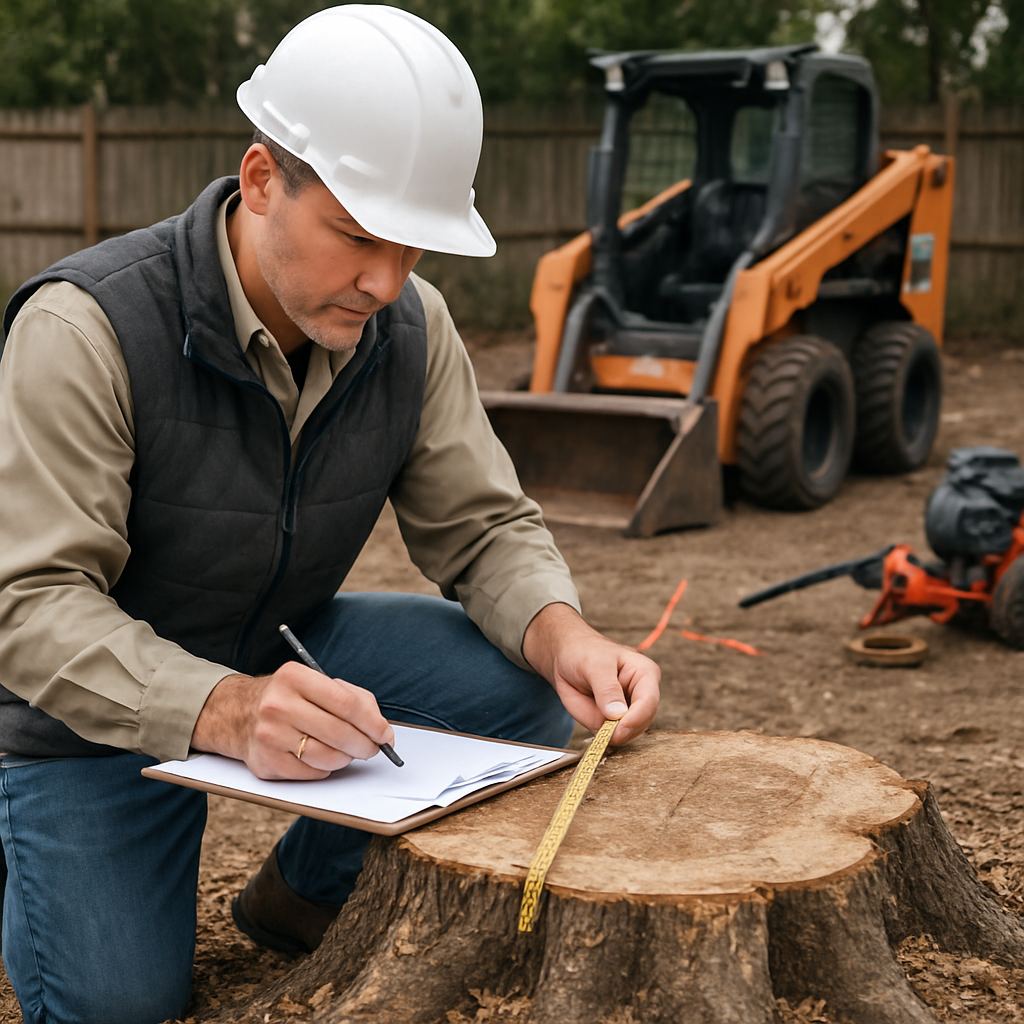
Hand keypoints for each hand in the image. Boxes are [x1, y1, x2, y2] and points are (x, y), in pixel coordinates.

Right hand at [191, 662, 395, 779]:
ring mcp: (269, 735)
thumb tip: (382, 730)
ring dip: (346, 758)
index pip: (345, 703)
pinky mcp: (265, 762)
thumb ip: (353, 699)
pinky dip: (325, 768)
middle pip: (339, 732)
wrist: (237, 714)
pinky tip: (321, 756)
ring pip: (327, 757)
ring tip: (346, 751)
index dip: (372, 722)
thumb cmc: (290, 698)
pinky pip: (311, 773)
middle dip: (365, 745)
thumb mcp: (316, 683)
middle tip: (374, 748)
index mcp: (294, 677)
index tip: (385, 733)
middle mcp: (278, 705)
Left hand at [522, 602, 659, 743]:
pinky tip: (589, 716)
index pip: (648, 702)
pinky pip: (610, 736)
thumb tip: (618, 714)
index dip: (635, 720)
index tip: (617, 731)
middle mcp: (642, 694)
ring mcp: (629, 709)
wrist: (566, 656)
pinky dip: (600, 734)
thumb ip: (606, 689)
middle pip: (641, 723)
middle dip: (621, 730)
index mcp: (645, 674)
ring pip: (626, 734)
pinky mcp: (616, 721)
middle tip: (601, 732)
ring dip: (608, 732)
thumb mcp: (594, 665)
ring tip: (589, 710)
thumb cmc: (583, 652)